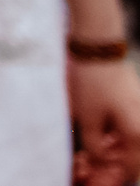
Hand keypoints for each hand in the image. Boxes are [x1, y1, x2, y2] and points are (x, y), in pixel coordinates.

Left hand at [72, 57, 139, 185]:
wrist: (98, 48)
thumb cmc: (93, 83)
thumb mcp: (88, 119)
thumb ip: (95, 146)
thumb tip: (99, 160)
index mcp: (138, 134)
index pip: (133, 169)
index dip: (113, 177)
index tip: (92, 176)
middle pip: (132, 157)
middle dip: (111, 164)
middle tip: (87, 166)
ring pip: (129, 144)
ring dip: (111, 151)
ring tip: (87, 153)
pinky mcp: (134, 105)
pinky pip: (127, 129)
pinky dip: (113, 137)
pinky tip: (96, 137)